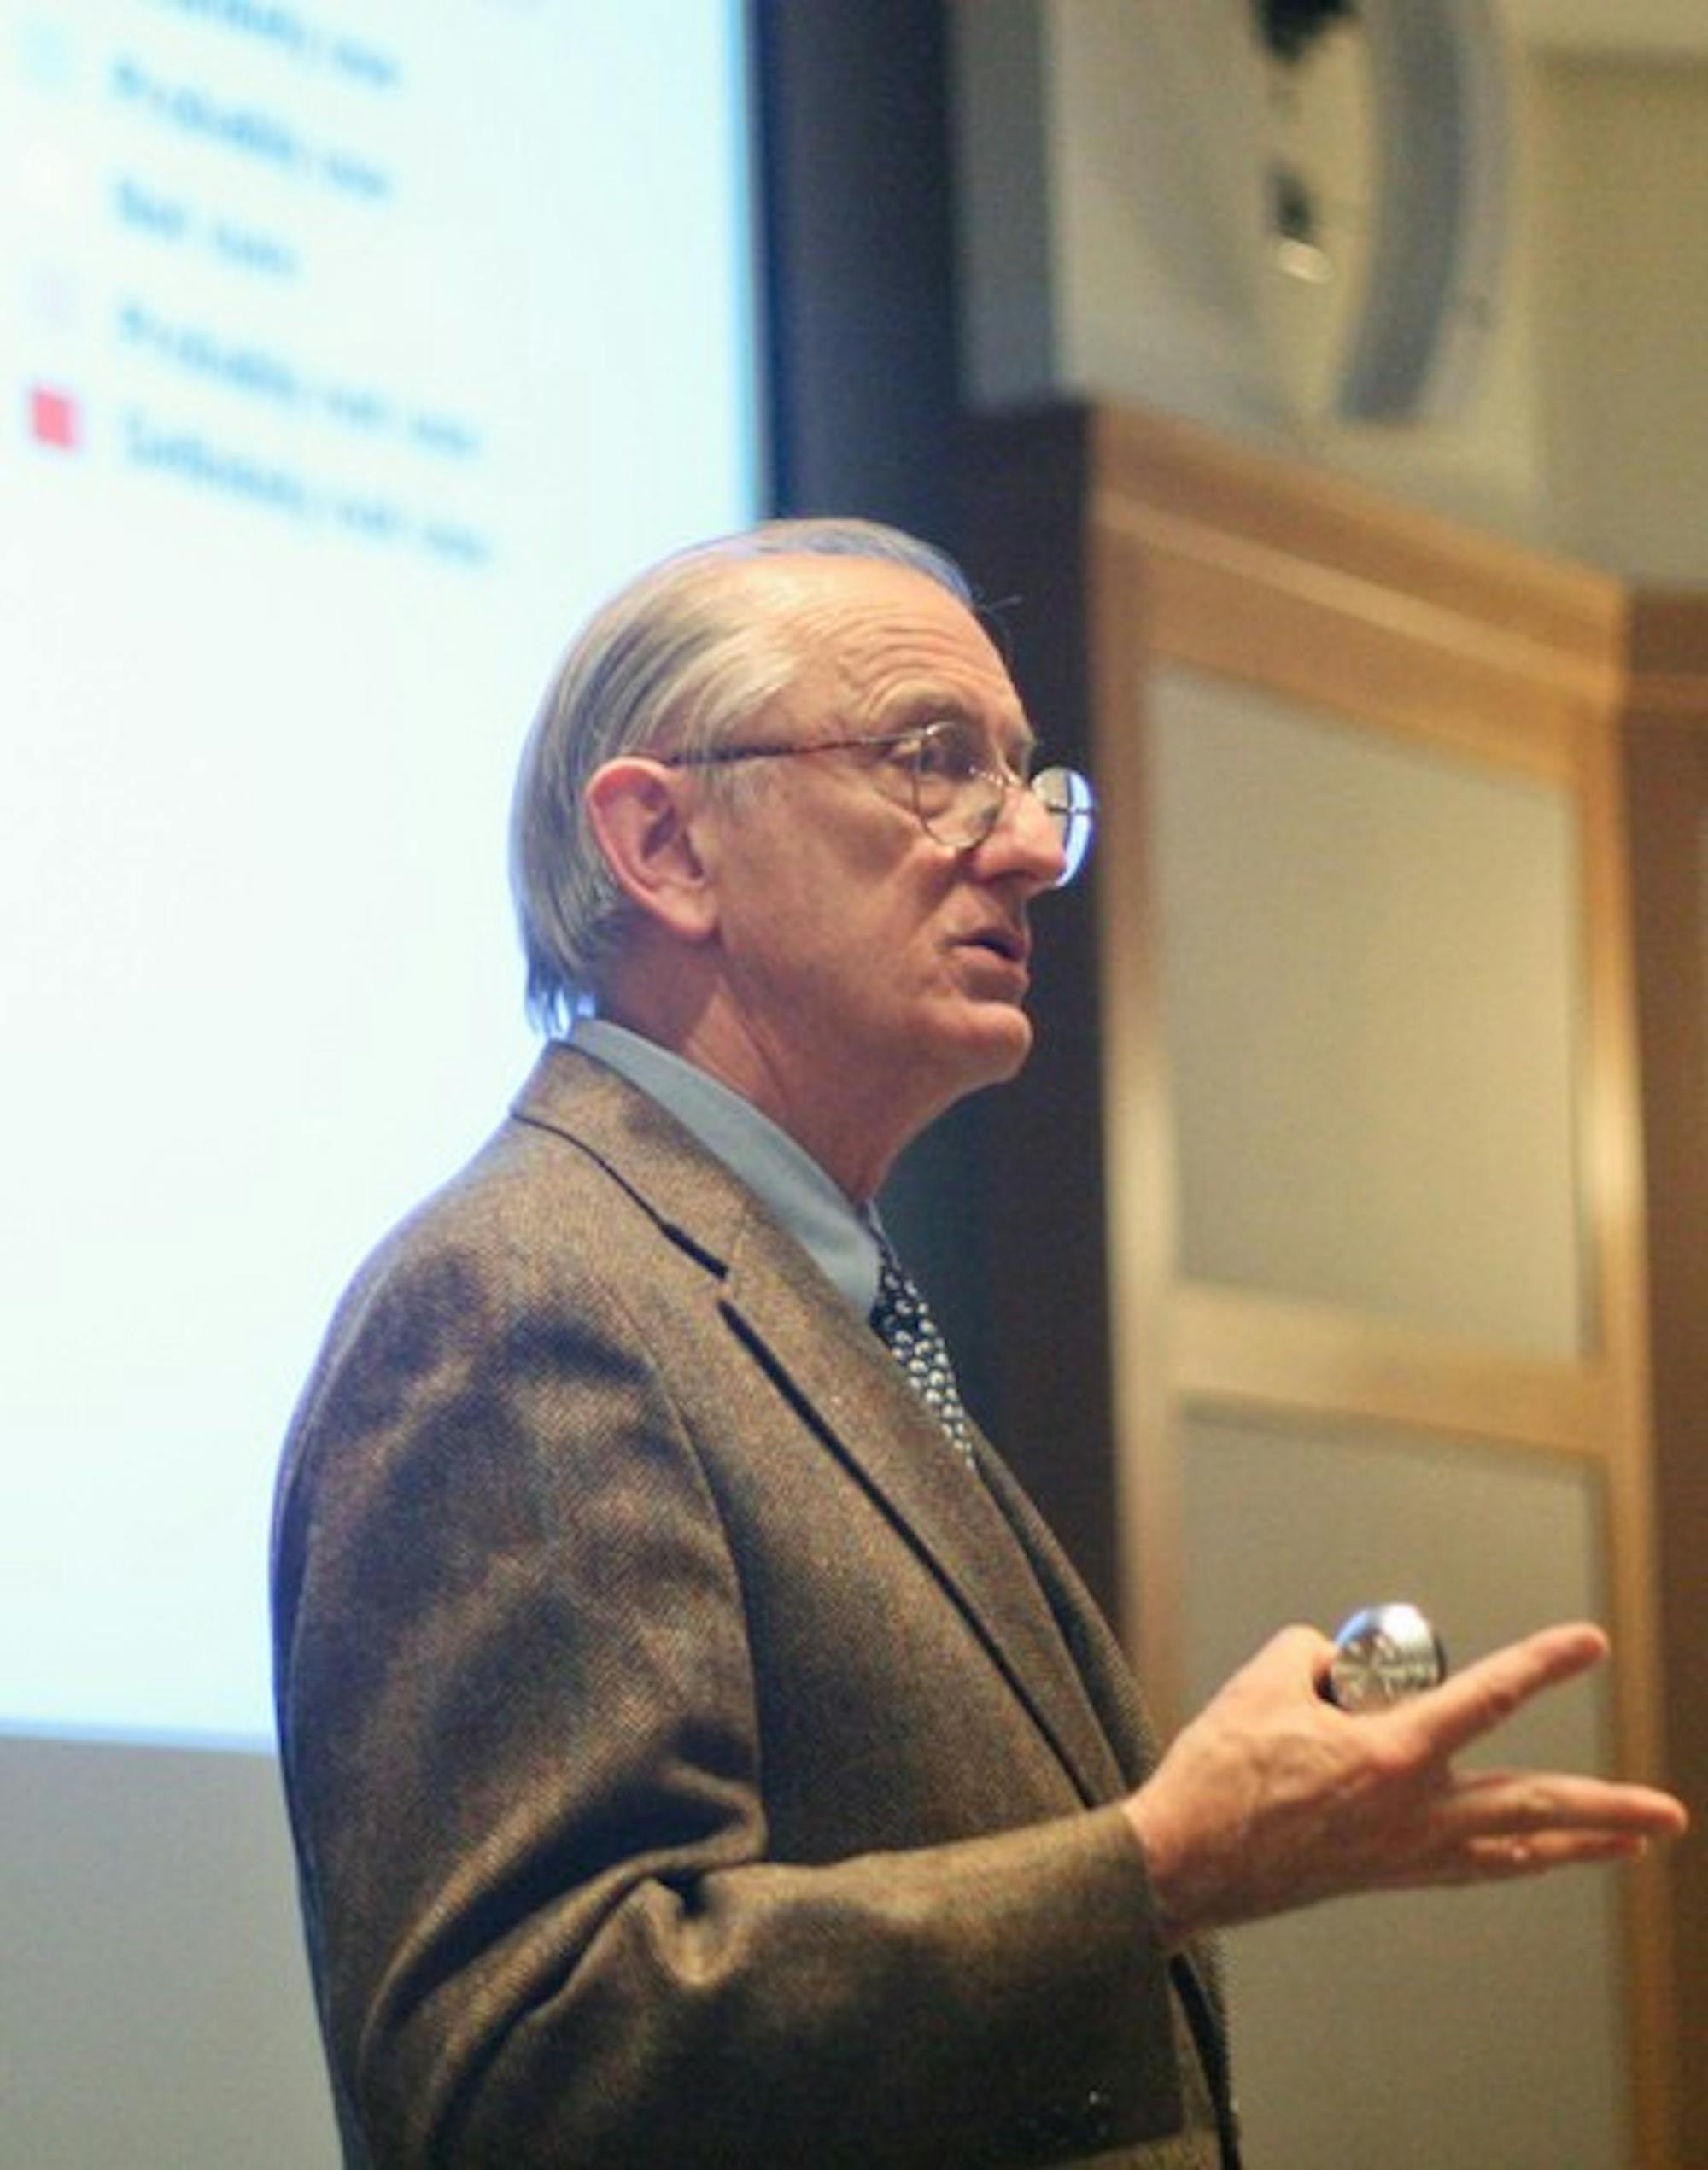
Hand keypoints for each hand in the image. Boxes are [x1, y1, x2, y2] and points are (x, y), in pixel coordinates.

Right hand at [1124, 1621, 1687, 1943]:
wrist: (1188, 1860)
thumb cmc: (1221, 1773)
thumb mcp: (1264, 1680)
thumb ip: (1315, 1655)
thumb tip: (1338, 1661)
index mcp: (1389, 1758)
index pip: (1484, 1699)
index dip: (1541, 1665)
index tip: (1590, 1644)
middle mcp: (1413, 1814)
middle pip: (1530, 1807)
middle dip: (1606, 1809)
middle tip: (1668, 1813)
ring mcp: (1405, 1854)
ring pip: (1515, 1848)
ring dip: (1580, 1844)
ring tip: (1633, 1842)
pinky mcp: (1385, 1874)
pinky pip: (1474, 1865)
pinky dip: (1517, 1857)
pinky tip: (1535, 1855)